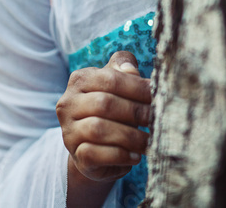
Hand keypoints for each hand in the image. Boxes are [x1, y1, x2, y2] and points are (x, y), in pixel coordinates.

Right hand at [56, 50, 151, 182]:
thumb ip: (123, 71)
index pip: (110, 78)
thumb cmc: (112, 111)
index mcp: (79, 80)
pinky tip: (136, 156)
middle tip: (157, 119)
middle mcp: (68, 104)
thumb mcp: (117, 86)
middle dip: (136, 112)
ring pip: (98, 129)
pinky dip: (120, 155)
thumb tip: (130, 69)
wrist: (96, 150)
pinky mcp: (76, 156)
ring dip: (130, 136)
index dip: (137, 87)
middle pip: (104, 103)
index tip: (157, 95)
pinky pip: (96, 154)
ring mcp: (69, 131)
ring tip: (149, 141)